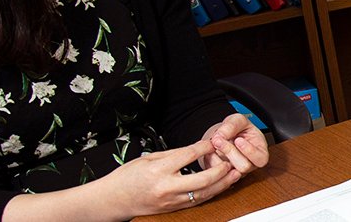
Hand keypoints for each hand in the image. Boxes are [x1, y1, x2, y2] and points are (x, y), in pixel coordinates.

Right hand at [93, 140, 239, 216]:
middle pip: (203, 179)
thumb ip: (174, 154)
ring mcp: (171, 201)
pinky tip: (221, 185)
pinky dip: (212, 192)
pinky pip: (197, 201)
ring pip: (204, 193)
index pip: (188, 155)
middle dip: (220, 169)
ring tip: (235, 173)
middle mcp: (167, 187)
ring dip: (222, 183)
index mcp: (159, 170)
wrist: (114, 200)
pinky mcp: (174, 209)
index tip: (214, 141)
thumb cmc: (127, 177)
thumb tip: (196, 148)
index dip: (204, 146)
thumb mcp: (148, 158)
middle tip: (231, 160)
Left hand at [199, 113, 269, 175]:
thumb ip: (232, 126)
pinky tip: (210, 148)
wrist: (226, 134)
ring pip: (228, 171)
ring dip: (217, 155)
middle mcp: (249, 165)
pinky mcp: (221, 174)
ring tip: (214, 141)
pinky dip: (209, 158)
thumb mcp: (238, 120)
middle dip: (230, 151)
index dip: (249, 151)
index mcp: (260, 153)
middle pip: (243, 167)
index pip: (260, 159)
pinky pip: (214, 172)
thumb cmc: (238, 128)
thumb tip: (220, 136)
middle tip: (218, 139)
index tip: (238, 140)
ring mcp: (236, 172)